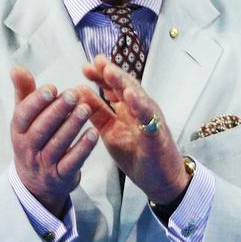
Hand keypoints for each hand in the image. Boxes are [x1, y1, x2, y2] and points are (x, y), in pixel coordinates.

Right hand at [10, 67, 99, 216]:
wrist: (35, 183)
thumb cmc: (33, 140)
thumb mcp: (25, 118)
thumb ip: (24, 92)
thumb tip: (16, 67)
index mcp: (18, 131)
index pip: (23, 115)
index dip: (37, 101)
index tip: (52, 87)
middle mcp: (27, 149)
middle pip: (41, 130)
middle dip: (58, 111)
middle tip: (74, 94)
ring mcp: (44, 165)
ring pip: (57, 145)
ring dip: (72, 126)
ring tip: (86, 108)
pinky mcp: (61, 177)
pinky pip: (72, 162)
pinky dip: (83, 148)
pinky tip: (94, 133)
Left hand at [80, 55, 189, 204]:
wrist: (162, 180)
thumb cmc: (138, 155)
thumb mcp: (111, 131)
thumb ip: (97, 112)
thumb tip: (78, 90)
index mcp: (127, 109)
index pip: (113, 87)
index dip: (100, 76)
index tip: (85, 67)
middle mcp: (140, 110)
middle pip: (125, 86)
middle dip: (111, 72)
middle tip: (97, 60)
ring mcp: (150, 120)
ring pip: (138, 96)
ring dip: (124, 83)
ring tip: (109, 71)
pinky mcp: (157, 134)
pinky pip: (148, 118)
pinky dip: (139, 106)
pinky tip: (129, 96)